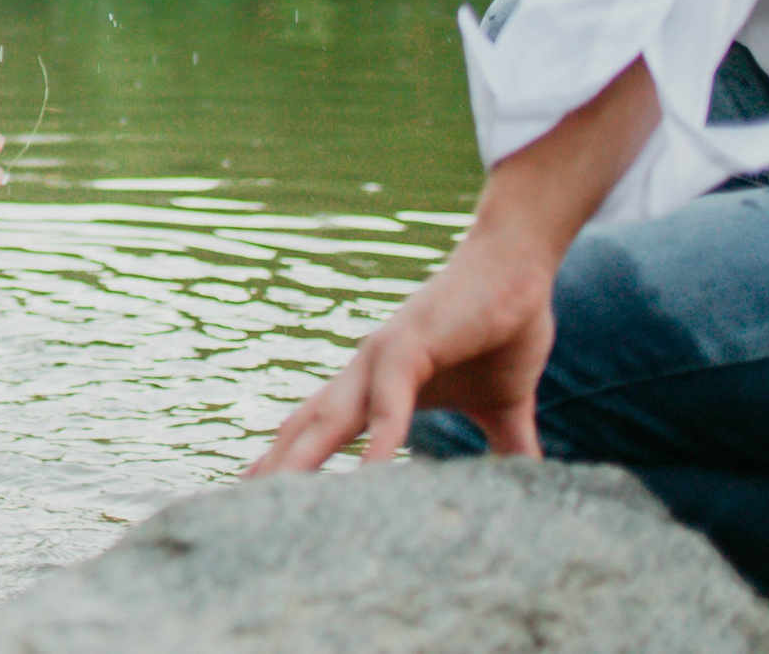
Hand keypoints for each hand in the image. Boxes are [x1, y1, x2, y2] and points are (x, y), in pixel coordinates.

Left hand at [244, 237, 554, 474]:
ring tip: (277, 495)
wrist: (519, 267)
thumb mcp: (504, 407)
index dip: (289, 458)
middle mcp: (367, 371)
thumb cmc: (504, 328)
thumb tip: (529, 483)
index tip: (257, 492)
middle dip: (276, 465)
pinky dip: (381, 438)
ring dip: (303, 457)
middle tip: (238, 502)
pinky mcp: (410, 344)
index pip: (320, 426)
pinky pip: (388, 400)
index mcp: (378, 385)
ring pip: (332, 416)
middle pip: (308, 426)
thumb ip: (508, 446)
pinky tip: (373, 473)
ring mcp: (383, 356)